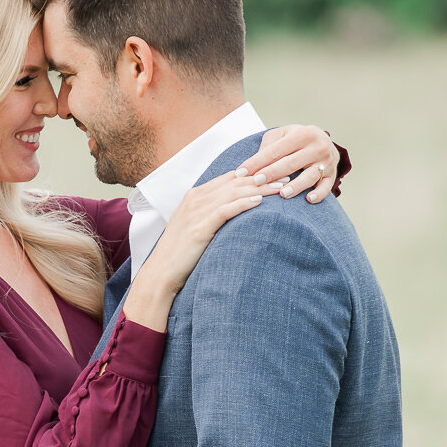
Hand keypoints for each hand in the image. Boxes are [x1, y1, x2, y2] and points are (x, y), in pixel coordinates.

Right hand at [123, 171, 279, 329]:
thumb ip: (209, 213)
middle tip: (286, 176)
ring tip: (280, 187)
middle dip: (262, 178)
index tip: (274, 174)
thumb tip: (232, 211)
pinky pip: (225, 210)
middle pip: (235, 182)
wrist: (161, 272)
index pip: (228, 178)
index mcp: (193, 195)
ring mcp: (196, 212)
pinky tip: (259, 201)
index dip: (252, 174)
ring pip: (234, 193)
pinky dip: (243, 203)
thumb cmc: (179, 253)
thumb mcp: (193, 226)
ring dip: (260, 188)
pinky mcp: (199, 227)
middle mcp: (195, 199)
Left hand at [239, 126, 339, 202]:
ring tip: (283, 193)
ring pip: (310, 175)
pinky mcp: (332, 175)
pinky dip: (319, 193)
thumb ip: (269, 145)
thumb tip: (254, 163)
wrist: (324, 142)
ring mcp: (327, 162)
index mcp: (302, 134)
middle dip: (272, 173)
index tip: (241, 172)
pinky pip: (326, 186)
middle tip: (256, 182)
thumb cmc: (296, 139)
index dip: (257, 161)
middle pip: (291, 163)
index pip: (276, 150)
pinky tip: (308, 199)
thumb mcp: (283, 134)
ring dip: (296, 185)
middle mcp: (317, 147)